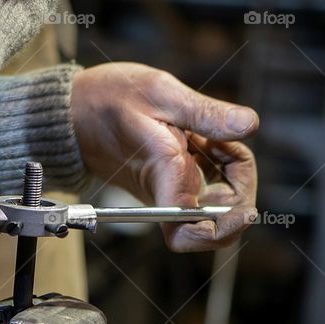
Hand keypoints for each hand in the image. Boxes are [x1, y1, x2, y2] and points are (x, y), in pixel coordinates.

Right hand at [71, 63, 257, 251]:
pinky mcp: (175, 180)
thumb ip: (205, 112)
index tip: (247, 211)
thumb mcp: (160, 92)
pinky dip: (221, 161)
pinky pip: (209, 183)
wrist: (76, 108)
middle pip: (218, 218)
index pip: (189, 231)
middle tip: (226, 141)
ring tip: (211, 131)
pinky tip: (207, 135)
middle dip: (240, 184)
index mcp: (163, 177)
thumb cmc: (108, 99)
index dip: (223, 232)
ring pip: (219, 198)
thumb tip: (248, 125)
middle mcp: (168, 192)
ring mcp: (172, 188)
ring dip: (231, 168)